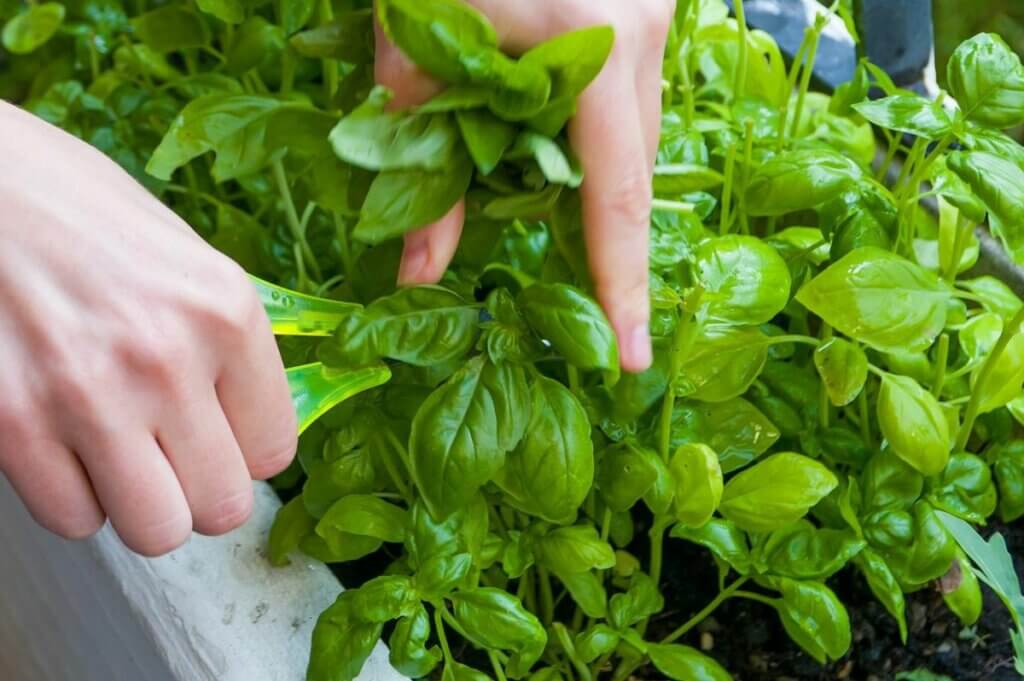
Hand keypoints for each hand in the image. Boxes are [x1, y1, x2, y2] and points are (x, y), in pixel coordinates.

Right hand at [0, 102, 296, 555]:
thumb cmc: (71, 204)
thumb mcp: (180, 254)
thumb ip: (222, 340)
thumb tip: (247, 418)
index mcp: (223, 310)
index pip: (275, 450)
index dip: (245, 452)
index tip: (221, 437)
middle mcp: (167, 359)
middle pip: (222, 506)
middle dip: (199, 493)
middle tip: (171, 458)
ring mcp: (88, 397)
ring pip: (156, 530)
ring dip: (140, 504)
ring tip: (118, 454)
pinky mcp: (12, 424)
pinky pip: (73, 519)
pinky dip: (72, 496)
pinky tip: (64, 444)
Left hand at [376, 0, 672, 372]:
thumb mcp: (411, 63)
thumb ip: (425, 177)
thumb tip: (419, 277)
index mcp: (591, 46)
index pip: (616, 196)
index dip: (622, 285)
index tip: (630, 356)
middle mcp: (643, 32)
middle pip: (631, 167)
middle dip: (599, 227)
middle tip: (567, 276)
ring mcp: (655, 10)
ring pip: (633, 131)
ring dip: (590, 172)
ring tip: (536, 181)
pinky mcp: (645, 1)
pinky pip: (629, 92)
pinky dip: (592, 129)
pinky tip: (548, 124)